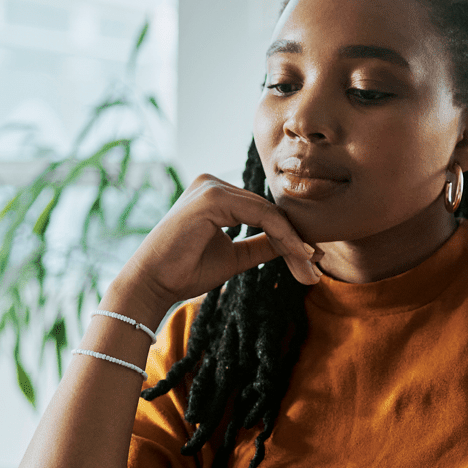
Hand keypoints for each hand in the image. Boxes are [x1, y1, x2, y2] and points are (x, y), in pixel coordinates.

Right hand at [116, 174, 321, 315]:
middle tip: (315, 271)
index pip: (263, 211)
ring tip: (310, 269)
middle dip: (295, 242)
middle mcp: (213, 183)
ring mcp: (212, 186)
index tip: (311, 262)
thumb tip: (295, 245)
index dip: (290, 237)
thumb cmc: (185, 271)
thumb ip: (261, 245)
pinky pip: (261, 215)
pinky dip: (282, 236)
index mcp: (216, 194)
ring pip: (269, 213)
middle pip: (269, 210)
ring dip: (293, 243)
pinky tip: (298, 256)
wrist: (152, 284)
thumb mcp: (234, 257)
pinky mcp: (212, 197)